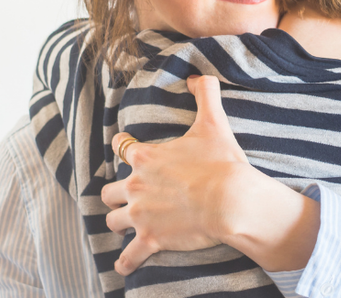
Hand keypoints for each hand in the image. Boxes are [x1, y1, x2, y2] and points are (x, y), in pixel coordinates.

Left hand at [102, 75, 253, 274]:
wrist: (230, 199)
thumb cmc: (221, 162)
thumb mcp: (213, 122)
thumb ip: (205, 94)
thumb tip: (198, 76)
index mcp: (146, 158)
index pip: (121, 149)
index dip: (122, 148)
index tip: (123, 149)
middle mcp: (136, 185)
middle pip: (110, 190)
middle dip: (115, 194)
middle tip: (123, 196)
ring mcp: (141, 214)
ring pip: (114, 220)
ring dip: (118, 222)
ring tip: (124, 227)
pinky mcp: (150, 239)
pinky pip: (129, 255)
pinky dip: (125, 262)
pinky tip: (123, 265)